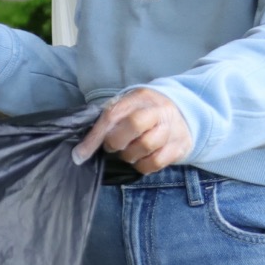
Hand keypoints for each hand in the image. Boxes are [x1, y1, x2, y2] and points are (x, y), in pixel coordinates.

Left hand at [73, 88, 192, 173]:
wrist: (184, 112)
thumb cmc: (145, 111)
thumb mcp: (127, 106)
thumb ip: (109, 119)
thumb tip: (83, 146)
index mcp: (139, 98)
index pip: (113, 114)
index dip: (95, 136)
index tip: (80, 154)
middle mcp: (158, 111)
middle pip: (134, 125)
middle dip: (116, 142)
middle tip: (112, 147)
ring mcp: (171, 128)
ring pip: (146, 146)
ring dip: (129, 155)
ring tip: (127, 152)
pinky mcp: (179, 146)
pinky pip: (157, 162)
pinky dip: (143, 166)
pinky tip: (139, 160)